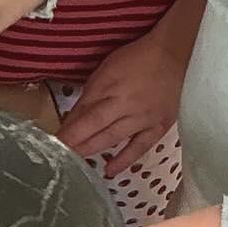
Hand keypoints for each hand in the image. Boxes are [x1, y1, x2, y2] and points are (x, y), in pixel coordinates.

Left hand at [59, 31, 185, 171]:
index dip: (68, 131)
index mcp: (109, 87)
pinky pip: (140, 147)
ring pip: (113, 139)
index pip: (84, 114)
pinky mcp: (159, 126)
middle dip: (76, 144)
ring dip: (92, 151)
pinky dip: (124, 160)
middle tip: (59, 158)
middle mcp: (124, 105)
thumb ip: (91, 94)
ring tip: (76, 165)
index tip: (53, 144)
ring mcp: (143, 118)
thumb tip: (74, 118)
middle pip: (95, 128)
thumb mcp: (106, 69)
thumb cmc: (136, 58)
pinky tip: (110, 170)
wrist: (175, 55)